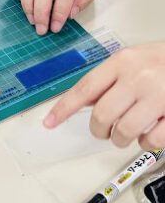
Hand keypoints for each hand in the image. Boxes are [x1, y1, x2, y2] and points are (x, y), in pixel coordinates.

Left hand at [44, 43, 164, 149]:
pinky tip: (151, 131)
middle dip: (99, 130)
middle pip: (102, 115)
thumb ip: (109, 80)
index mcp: (122, 61)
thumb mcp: (133, 60)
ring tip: (127, 132)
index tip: (49, 122)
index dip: (64, 108)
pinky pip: (151, 140)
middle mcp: (138, 77)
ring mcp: (158, 96)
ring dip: (121, 138)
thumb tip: (83, 101)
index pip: (84, 88)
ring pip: (124, 131)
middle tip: (103, 131)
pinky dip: (147, 142)